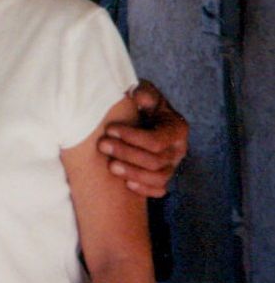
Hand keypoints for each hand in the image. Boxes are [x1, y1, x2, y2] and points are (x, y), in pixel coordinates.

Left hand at [98, 80, 188, 197]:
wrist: (141, 116)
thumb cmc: (141, 102)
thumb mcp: (144, 92)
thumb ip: (144, 92)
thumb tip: (139, 97)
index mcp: (177, 129)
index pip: (157, 140)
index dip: (132, 137)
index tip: (110, 129)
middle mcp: (178, 149)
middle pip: (155, 161)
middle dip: (126, 154)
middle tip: (102, 145)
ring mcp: (172, 166)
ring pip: (158, 178)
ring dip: (133, 173)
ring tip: (110, 166)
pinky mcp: (163, 177)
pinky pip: (158, 190)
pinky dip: (144, 189)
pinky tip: (126, 184)